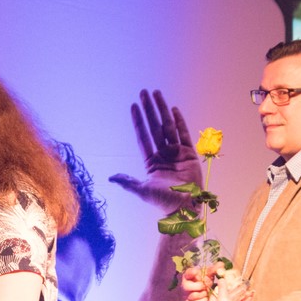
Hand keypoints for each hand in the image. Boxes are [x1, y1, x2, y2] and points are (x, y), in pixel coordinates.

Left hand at [108, 89, 202, 210]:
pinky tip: (173, 109)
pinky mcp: (189, 154)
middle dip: (149, 110)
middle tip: (144, 92)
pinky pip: (184, 134)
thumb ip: (128, 182)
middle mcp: (163, 154)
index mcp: (151, 161)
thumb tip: (111, 178)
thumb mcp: (142, 190)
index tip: (133, 106)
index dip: (138, 121)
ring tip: (156, 94)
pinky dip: (179, 122)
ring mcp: (176, 153)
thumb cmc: (162, 201)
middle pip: (155, 127)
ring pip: (168, 126)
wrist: (183, 208)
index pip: (143, 136)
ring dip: (162, 110)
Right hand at [180, 264, 218, 300]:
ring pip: (192, 296)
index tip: (196, 272)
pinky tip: (205, 299)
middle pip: (186, 287)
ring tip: (206, 292)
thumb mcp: (210, 274)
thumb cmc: (206, 280)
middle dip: (199, 286)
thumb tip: (221, 265)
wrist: (205, 291)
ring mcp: (185, 294)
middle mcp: (184, 285)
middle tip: (206, 286)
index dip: (191, 273)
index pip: (186, 273)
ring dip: (202, 294)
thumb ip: (216, 269)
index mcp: (188, 276)